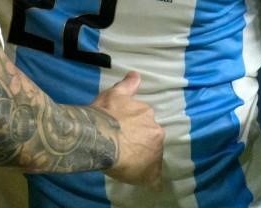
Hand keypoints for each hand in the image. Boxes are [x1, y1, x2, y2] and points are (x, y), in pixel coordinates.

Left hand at [91, 71, 163, 188]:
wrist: (101, 141)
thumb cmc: (122, 161)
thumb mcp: (142, 177)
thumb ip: (152, 176)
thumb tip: (158, 183)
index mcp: (157, 137)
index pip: (153, 142)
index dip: (142, 147)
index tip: (132, 151)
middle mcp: (151, 119)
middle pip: (145, 124)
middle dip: (136, 130)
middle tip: (122, 139)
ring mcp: (135, 105)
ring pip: (136, 108)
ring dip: (130, 113)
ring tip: (115, 122)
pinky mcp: (119, 95)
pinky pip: (129, 85)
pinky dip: (132, 81)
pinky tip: (134, 77)